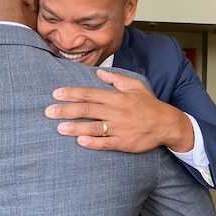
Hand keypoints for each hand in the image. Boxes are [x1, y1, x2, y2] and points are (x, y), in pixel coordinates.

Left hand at [44, 69, 194, 152]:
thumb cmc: (149, 105)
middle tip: (48, 112)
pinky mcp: (124, 143)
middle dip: (66, 110)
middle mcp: (116, 112)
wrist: (167, 123)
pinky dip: (93, 142)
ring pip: (94, 127)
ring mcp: (120, 128)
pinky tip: (80, 141)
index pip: (90, 93)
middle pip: (87, 109)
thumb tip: (100, 72)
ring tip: (59, 127)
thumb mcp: (135, 86)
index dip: (72, 93)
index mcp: (117, 97)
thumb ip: (116, 79)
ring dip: (75, 127)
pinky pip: (106, 143)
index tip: (56, 94)